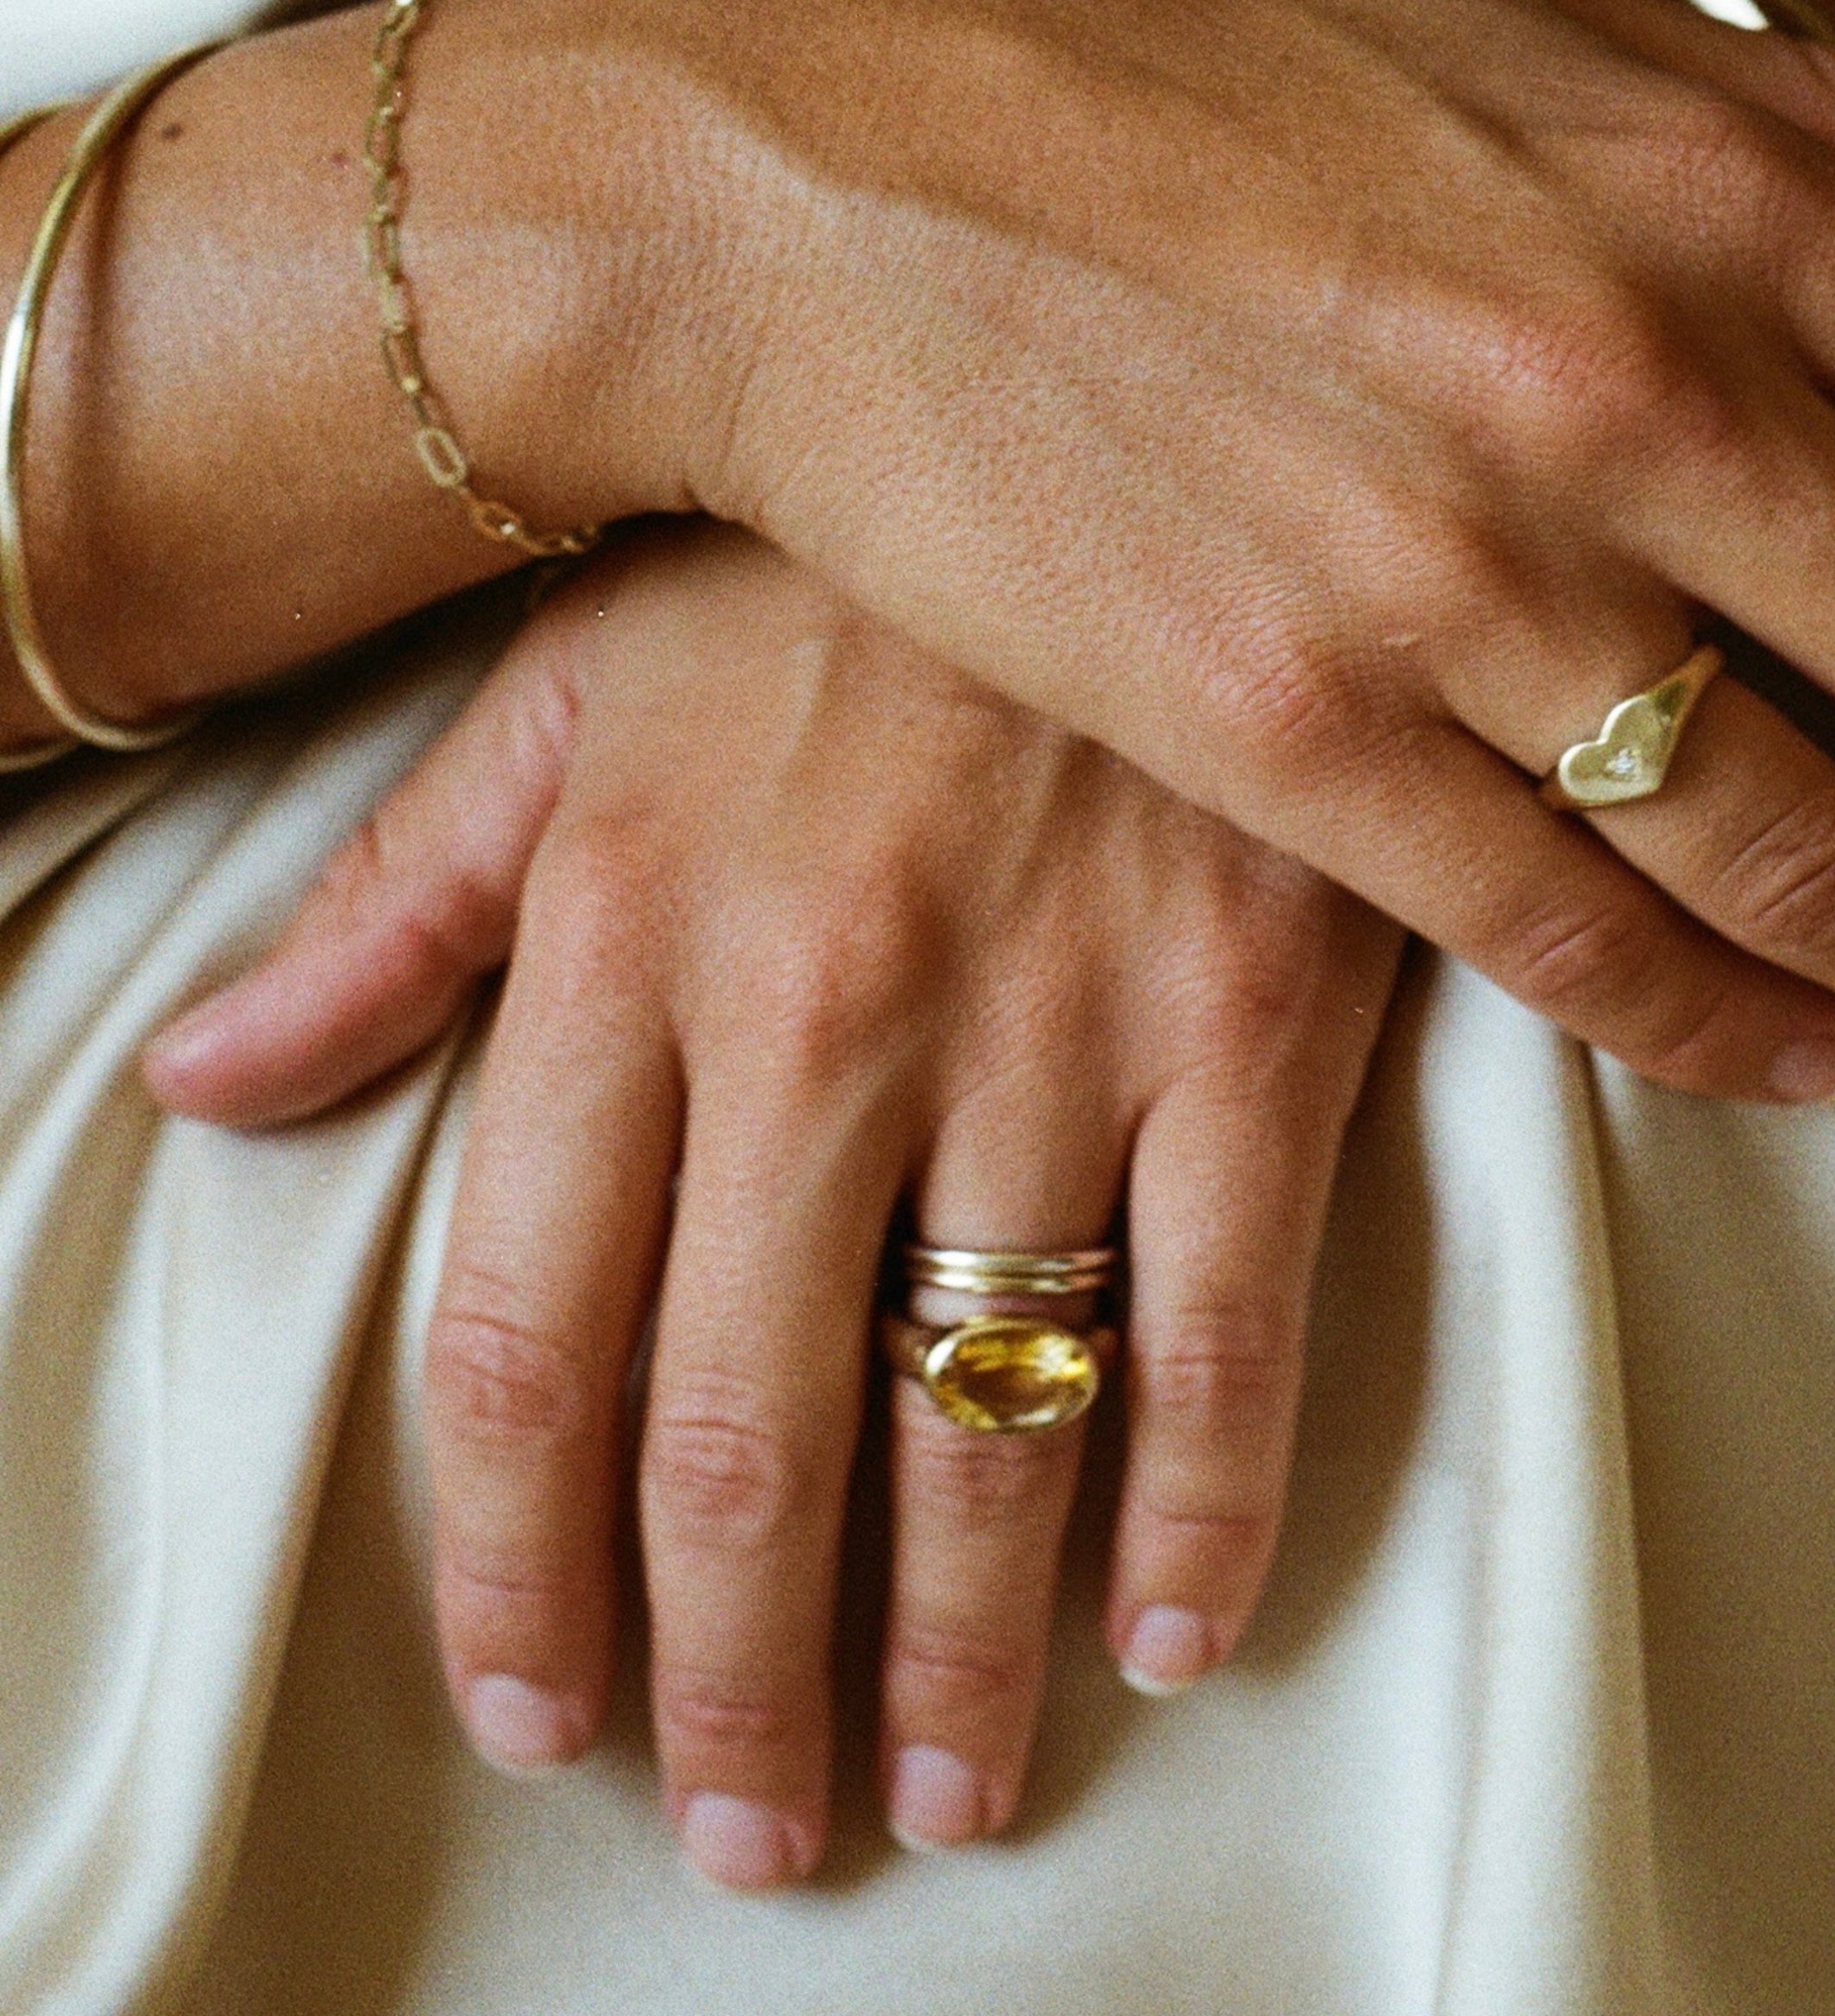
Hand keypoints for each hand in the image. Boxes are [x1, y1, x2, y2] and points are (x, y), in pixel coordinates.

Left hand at [145, 523, 1406, 1884]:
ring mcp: (1060, 1022)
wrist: (1119, 372)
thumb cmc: (831, 555)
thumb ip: (396, 912)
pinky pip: (1225, 1319)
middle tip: (754, 1829)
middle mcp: (829, 1013)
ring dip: (956, 1650)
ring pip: (984, 1422)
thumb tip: (209, 1092)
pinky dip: (1200, 1502)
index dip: (521, 1573)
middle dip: (735, 1682)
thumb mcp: (571, 690)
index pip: (531, 1344)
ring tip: (940, 1787)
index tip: (547, 1710)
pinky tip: (1166, 1620)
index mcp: (636, 939)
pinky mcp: (1258, 1014)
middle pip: (743, 1437)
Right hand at [543, 0, 1834, 1097]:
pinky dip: (1721, 1019)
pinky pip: (1568, 932)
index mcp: (1692, 190)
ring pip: (1805, 835)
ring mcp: (1454, 584)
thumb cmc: (1146, 71)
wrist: (806, 191)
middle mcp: (1617, 396)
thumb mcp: (1495, 9)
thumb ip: (1803, 97)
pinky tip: (1820, 1068)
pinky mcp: (1292, 739)